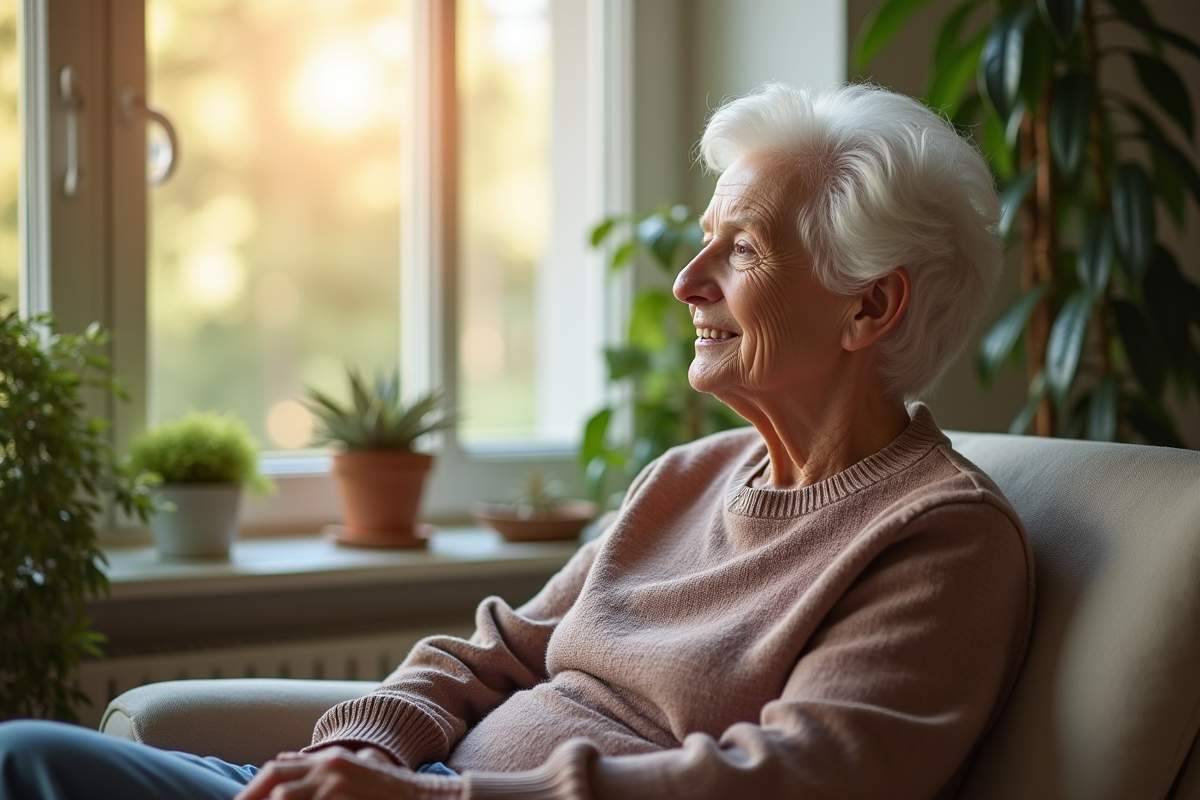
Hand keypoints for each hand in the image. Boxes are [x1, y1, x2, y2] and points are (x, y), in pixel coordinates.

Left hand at [234, 746, 460, 799]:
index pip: (277, 770)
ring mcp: (337, 787)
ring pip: (283, 799)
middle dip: (250, 798)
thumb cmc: (393, 792)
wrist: (430, 799)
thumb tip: (282, 761)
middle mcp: (330, 768)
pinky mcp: (344, 799)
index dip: (252, 789)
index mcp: (331, 760)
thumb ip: (323, 768)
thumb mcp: (358, 769)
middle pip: (274, 784)